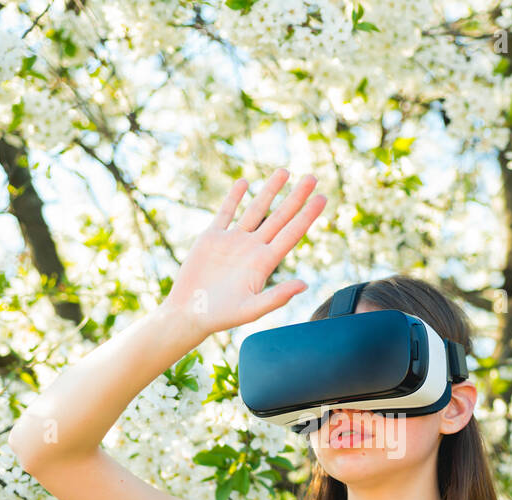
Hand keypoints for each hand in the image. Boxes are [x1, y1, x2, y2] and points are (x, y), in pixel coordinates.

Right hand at [165, 169, 326, 337]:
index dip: (307, 215)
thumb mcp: (252, 309)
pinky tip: (245, 182)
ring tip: (284, 171)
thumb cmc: (221, 316)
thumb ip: (277, 297)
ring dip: (269, 190)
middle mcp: (252, 248)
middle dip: (296, 197)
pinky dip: (234, 198)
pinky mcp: (212, 238)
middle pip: (279, 217)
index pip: (291, 233)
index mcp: (264, 263)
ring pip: (255, 210)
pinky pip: (226, 213)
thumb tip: (304, 285)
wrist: (189, 313)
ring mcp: (233, 241)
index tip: (322, 198)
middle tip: (312, 177)